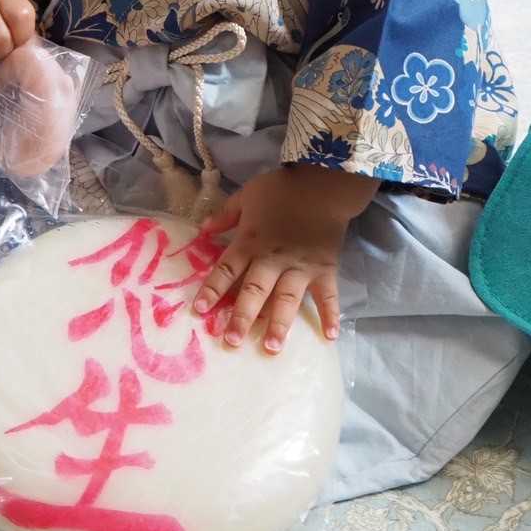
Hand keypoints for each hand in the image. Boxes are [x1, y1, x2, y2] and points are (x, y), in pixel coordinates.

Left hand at [194, 164, 379, 353]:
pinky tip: (329, 336)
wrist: (324, 184)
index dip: (212, 289)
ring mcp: (301, 267)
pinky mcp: (324, 269)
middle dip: (242, 316)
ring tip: (271, 347)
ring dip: (279, 323)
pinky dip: (330, 315)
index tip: (200, 311)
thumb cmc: (281, 189)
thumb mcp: (248, 195)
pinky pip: (327, 296)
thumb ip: (225, 215)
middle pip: (255, 290)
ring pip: (287, 299)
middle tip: (232, 341)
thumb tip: (202, 230)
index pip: (227, 269)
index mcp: (251, 241)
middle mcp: (273, 259)